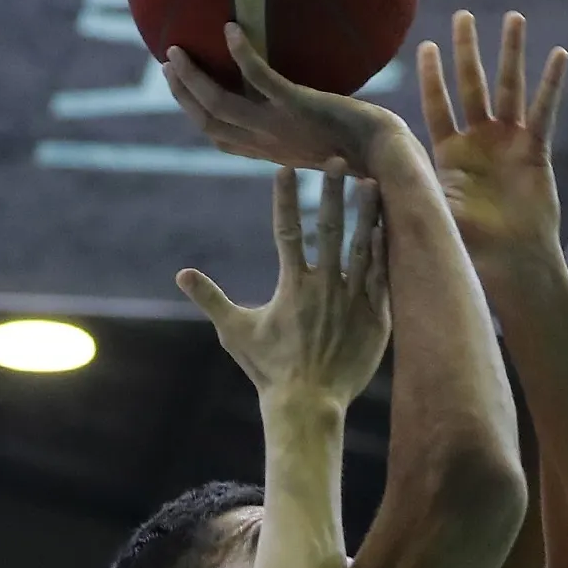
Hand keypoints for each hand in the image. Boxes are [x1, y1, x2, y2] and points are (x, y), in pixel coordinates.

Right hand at [165, 24, 406, 173]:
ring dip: (194, 80)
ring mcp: (283, 127)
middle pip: (210, 124)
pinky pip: (262, 80)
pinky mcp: (300, 107)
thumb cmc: (367, 144)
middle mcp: (271, 145)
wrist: (390, 156)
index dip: (196, 115)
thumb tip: (300, 87)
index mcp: (274, 151)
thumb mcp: (327, 129)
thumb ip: (306, 112)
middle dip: (183, 96)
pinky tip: (229, 29)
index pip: (223, 138)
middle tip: (166, 64)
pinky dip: (243, 56)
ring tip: (175, 51)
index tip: (179, 88)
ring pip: (222, 107)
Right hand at [176, 166, 389, 408]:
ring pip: (362, 247)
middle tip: (338, 161)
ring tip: (370, 183)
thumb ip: (211, 299)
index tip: (287, 169)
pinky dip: (384, 252)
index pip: (287, 230)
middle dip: (333, 192)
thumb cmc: (269, 371)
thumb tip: (181, 274)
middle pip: (329, 229)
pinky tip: (387, 227)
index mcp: (292, 286)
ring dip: (366, 213)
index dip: (286, 198)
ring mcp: (352, 301)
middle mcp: (324, 287)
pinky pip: (382, 277)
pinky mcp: (375, 318)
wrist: (309, 406)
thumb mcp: (235, 333)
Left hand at [417, 11, 567, 269]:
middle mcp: (479, 144)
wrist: (511, 269)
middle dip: (467, 51)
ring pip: (509, 89)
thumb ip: (407, 189)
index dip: (432, 77)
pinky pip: (545, 112)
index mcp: (449, 157)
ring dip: (511, 53)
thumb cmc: (469, 252)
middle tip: (463, 15)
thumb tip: (361, 178)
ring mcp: (509, 145)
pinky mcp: (536, 153)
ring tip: (513, 17)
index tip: (426, 45)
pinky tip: (558, 54)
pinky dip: (551, 84)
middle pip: (472, 86)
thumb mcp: (431, 214)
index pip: (438, 106)